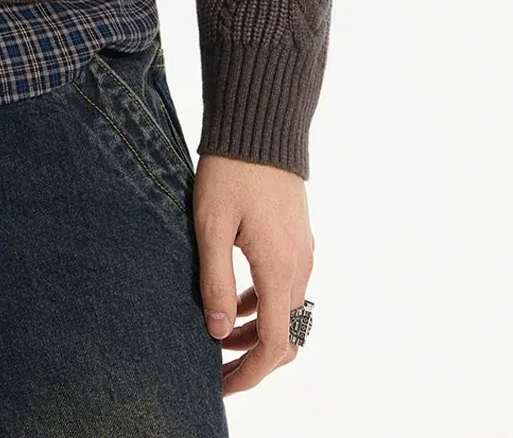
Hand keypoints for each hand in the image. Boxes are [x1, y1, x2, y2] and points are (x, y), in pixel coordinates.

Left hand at [193, 153, 314, 396]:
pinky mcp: (297, 239)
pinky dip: (262, 305)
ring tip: (218, 337)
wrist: (260, 127)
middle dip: (254, 361)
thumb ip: (215, 279)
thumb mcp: (210, 224)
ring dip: (256, 332)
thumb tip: (218, 332)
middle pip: (285, 336)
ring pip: (285, 313)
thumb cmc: (230, 171)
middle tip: (218, 371)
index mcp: (279, 268)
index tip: (221, 386)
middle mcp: (299, 267)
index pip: (274, 344)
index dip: (249, 374)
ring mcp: (302, 253)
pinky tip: (234, 301)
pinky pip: (285, 288)